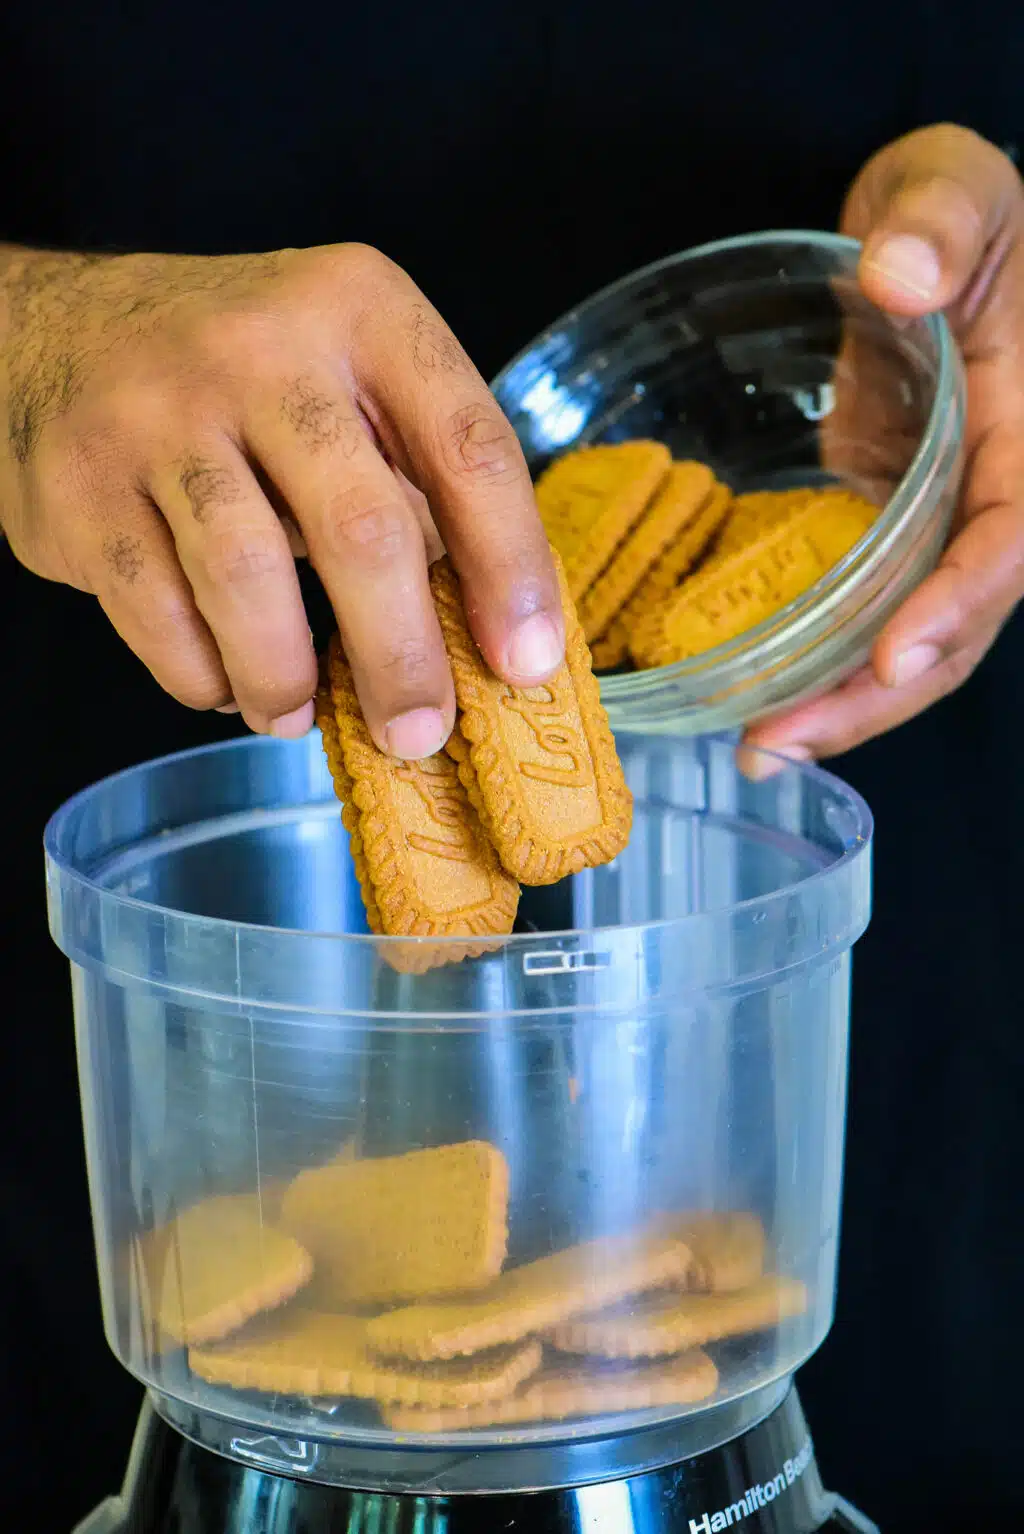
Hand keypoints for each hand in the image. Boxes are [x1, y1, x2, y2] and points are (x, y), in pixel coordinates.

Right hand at [0, 244, 562, 752]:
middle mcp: (262, 346)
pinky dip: (201, 671)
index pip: (469, 447)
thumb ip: (421, 479)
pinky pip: (157, 609)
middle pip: (362, 527)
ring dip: (284, 675)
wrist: (58, 333)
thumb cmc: (243, 379)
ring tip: (295, 714)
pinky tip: (224, 682)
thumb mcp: (348, 379)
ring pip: (246, 575)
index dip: (511, 568)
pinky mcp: (81, 481)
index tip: (526, 662)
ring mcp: (159, 410)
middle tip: (418, 732)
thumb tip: (497, 635)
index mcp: (363, 310)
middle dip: (401, 655)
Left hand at [745, 124, 1023, 764]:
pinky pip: (857, 615)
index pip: (1010, 540)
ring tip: (756, 751)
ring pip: (904, 640)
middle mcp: (986, 499)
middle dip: (875, 698)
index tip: (891, 659)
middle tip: (780, 744)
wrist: (918, 240)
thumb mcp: (955, 186)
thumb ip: (941, 219)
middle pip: (954, 626)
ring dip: (836, 705)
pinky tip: (750, 700)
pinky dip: (813, 663)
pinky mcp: (878, 533)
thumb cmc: (950, 212)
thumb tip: (899, 277)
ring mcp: (931, 526)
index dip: (958, 604)